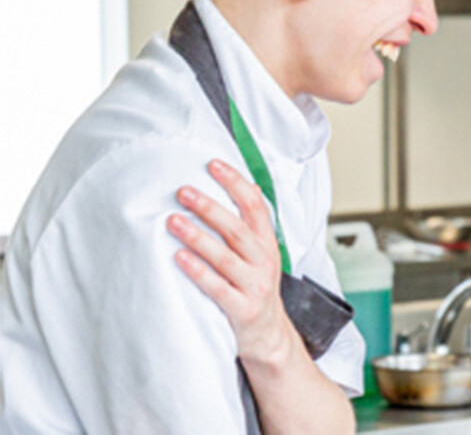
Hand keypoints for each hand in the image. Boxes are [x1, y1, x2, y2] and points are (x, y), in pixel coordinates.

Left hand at [167, 159, 297, 364]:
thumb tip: (249, 184)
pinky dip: (198, 272)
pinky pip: (217, 288)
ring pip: (226, 257)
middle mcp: (264, 262)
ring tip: (172, 221)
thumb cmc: (255, 286)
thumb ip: (253, 223)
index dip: (236, 183)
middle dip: (210, 208)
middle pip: (238, 229)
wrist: (267, 334)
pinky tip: (178, 257)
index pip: (256, 206)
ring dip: (198, 237)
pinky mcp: (241, 309)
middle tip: (183, 191)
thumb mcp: (261, 253)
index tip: (213, 165)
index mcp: (268, 243)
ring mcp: (254, 286)